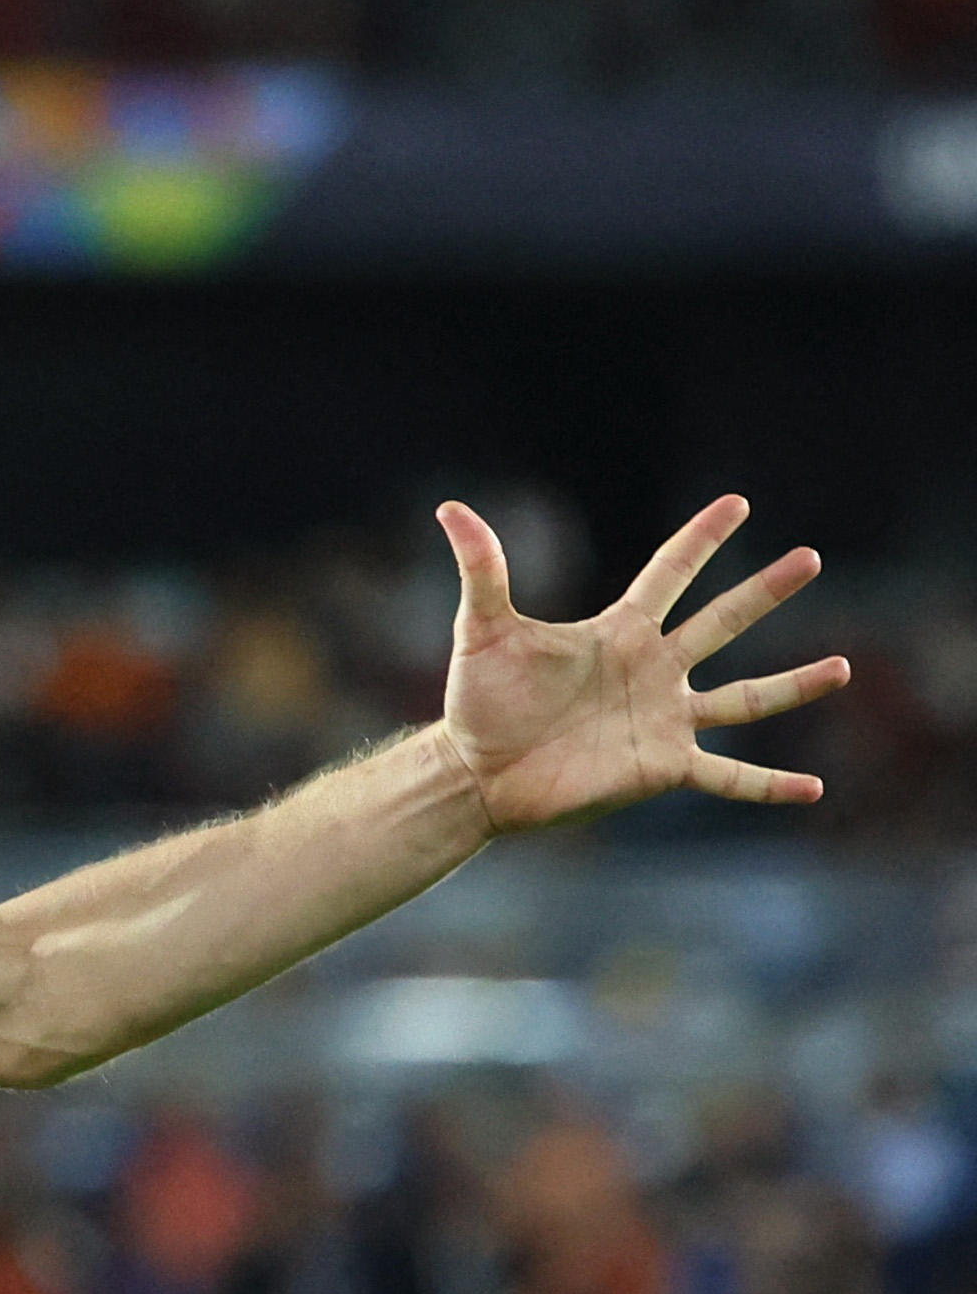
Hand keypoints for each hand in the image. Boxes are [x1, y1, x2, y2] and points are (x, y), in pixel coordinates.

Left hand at [435, 494, 849, 831]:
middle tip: (810, 558)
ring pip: (745, 699)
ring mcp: (664, 720)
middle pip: (721, 622)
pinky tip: (815, 789)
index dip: (700, 539)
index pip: (669, 575)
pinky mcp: (664, 767)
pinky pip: (730, 775)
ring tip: (843, 668)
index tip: (737, 504)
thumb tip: (451, 507)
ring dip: (794, 684)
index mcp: (618, 633)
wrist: (477, 772)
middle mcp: (652, 670)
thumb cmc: (478, 701)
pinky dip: (771, 784)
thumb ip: (482, 570)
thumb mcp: (481, 630)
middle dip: (765, 591)